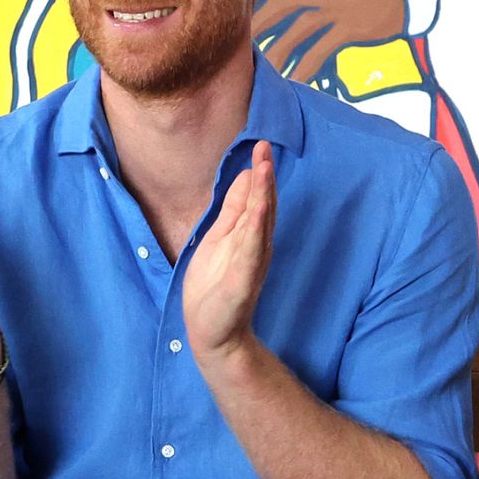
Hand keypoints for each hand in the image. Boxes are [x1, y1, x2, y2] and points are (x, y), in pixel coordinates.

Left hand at [183, 141, 275, 360]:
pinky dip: (256, 228)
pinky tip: (259, 209)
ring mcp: (251, 261)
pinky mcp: (243, 279)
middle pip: (262, 204)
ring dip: (263, 195)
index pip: (254, 197)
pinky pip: (251, 250)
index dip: (258, 172)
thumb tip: (244, 177)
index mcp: (248, 234)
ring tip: (264, 169)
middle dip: (264, 176)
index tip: (260, 145)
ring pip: (259, 222)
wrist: (213, 333)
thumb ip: (233, 210)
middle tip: (265, 147)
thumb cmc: (215, 287)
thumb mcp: (219, 238)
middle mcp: (255, 244)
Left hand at [253, 0, 405, 82]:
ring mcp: (334, 6)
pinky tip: (294, 79)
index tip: (236, 15)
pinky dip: (304, 67)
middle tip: (241, 46)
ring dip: (278, 52)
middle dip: (258, 28)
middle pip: (277, 7)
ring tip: (265, 67)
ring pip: (295, 32)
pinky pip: (319, 51)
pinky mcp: (349, 27)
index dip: (252, 0)